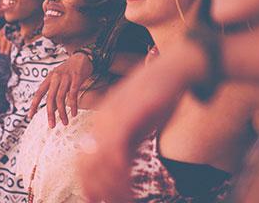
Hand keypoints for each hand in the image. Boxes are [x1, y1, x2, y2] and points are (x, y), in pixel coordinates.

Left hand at [28, 52, 92, 126]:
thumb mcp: (58, 77)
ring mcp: (66, 78)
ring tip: (65, 122)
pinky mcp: (76, 78)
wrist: (82, 57)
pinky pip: (73, 94)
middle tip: (51, 125)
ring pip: (61, 98)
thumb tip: (51, 107)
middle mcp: (55, 77)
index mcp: (49, 78)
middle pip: (50, 98)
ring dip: (62, 112)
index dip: (33, 105)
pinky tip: (73, 113)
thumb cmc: (69, 70)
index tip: (30, 116)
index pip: (39, 93)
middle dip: (50, 113)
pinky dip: (73, 105)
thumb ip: (54, 90)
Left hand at [78, 51, 201, 201]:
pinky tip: (129, 190)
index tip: (97, 200)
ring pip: (101, 163)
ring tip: (122, 202)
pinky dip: (121, 176)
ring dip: (111, 188)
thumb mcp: (138, 123)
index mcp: (101, 122)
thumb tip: (121, 164)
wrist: (174, 69)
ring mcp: (112, 119)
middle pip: (87, 164)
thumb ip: (128, 141)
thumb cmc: (159, 96)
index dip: (88, 183)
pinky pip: (117, 154)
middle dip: (97, 190)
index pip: (84, 159)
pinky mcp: (126, 118)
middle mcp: (101, 121)